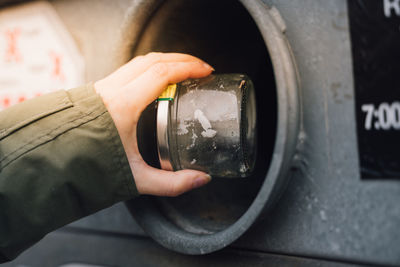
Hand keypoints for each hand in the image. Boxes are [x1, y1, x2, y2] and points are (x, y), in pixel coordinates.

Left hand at [94, 52, 213, 195]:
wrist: (55, 164)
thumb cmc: (89, 168)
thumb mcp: (136, 178)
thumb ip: (171, 183)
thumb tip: (200, 179)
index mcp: (122, 106)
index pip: (161, 74)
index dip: (188, 68)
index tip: (205, 71)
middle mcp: (111, 90)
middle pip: (153, 60)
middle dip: (182, 60)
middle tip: (201, 68)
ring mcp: (103, 87)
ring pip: (140, 62)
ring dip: (165, 61)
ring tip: (184, 70)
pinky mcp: (99, 91)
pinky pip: (129, 69)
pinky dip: (150, 67)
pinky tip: (159, 79)